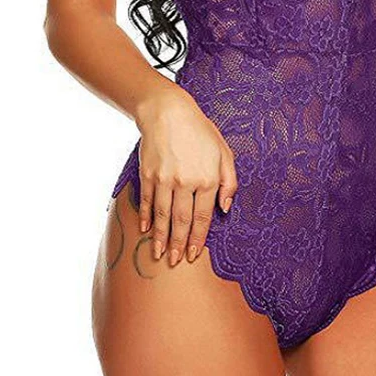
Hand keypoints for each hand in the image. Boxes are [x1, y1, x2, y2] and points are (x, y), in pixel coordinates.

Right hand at [136, 88, 237, 265]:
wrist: (168, 112)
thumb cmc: (200, 131)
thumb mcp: (224, 152)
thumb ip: (229, 181)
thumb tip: (225, 208)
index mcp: (207, 179)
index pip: (203, 218)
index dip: (198, 239)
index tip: (195, 255)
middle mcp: (186, 182)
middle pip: (182, 222)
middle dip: (179, 245)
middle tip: (176, 263)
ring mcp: (164, 180)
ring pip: (163, 217)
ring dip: (161, 239)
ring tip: (159, 255)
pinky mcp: (148, 175)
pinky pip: (147, 202)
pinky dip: (146, 218)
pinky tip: (146, 231)